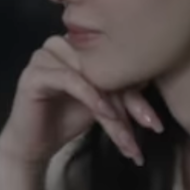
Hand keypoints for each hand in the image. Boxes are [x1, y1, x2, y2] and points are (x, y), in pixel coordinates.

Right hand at [0, 35, 162, 168]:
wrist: (34, 145)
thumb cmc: (67, 120)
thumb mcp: (102, 103)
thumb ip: (121, 87)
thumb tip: (154, 76)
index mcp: (78, 45)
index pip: (115, 62)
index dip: (139, 91)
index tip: (156, 121)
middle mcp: (61, 44)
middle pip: (106, 70)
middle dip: (131, 103)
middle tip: (151, 127)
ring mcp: (45, 56)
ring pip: (92, 77)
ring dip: (114, 109)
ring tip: (128, 137)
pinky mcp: (35, 73)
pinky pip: (70, 80)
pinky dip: (91, 98)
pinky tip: (105, 114)